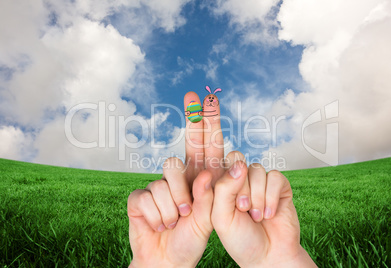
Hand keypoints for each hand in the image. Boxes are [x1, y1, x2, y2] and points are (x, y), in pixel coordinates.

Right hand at [127, 91, 224, 266]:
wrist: (166, 261)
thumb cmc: (191, 240)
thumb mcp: (211, 219)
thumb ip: (214, 193)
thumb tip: (216, 168)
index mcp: (201, 181)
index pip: (208, 149)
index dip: (208, 124)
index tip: (209, 100)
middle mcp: (180, 179)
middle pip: (186, 145)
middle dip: (193, 119)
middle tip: (193, 94)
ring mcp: (158, 186)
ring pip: (167, 175)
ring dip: (176, 203)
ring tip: (179, 220)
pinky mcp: (139, 198)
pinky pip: (147, 196)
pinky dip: (157, 216)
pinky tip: (160, 225)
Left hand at [211, 151, 316, 266]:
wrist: (269, 257)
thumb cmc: (241, 240)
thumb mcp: (221, 217)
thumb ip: (224, 189)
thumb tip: (240, 164)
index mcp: (222, 186)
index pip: (219, 164)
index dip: (225, 175)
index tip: (230, 198)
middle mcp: (241, 181)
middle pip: (239, 162)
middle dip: (241, 187)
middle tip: (243, 209)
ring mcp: (260, 183)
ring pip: (257, 169)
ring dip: (257, 196)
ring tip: (257, 216)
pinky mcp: (279, 187)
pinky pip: (275, 177)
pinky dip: (272, 197)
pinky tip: (270, 214)